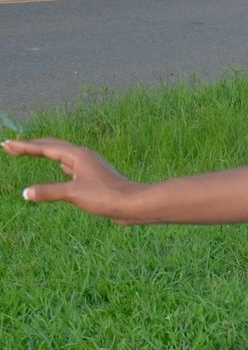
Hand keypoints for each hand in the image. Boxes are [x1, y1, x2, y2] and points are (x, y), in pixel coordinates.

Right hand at [3, 137, 140, 220]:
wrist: (133, 204)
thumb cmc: (106, 196)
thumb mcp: (72, 194)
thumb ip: (48, 192)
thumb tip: (26, 193)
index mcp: (77, 155)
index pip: (44, 148)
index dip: (24, 147)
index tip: (6, 145)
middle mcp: (84, 156)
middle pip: (53, 147)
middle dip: (32, 146)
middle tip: (12, 146)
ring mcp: (90, 166)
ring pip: (63, 155)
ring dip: (46, 153)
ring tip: (33, 151)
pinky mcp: (95, 177)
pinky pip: (72, 166)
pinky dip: (61, 164)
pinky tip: (61, 168)